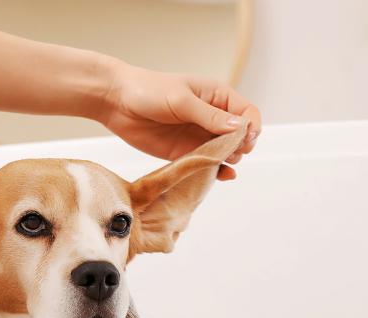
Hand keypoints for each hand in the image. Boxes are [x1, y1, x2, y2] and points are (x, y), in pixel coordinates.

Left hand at [99, 63, 260, 180]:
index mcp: (216, 96)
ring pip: (226, 153)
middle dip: (240, 147)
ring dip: (228, 160)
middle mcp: (212, 117)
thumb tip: (240, 128)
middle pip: (241, 136)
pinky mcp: (186, 152)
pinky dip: (217, 172)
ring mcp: (200, 136)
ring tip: (218, 162)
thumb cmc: (148, 90)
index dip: (251, 128)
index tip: (244, 140)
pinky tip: (222, 176)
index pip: (248, 113)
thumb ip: (210, 116)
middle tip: (227, 153)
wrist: (117, 102)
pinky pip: (208, 165)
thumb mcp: (182, 100)